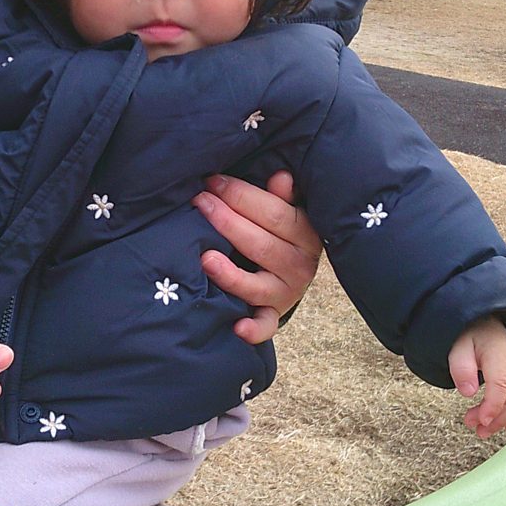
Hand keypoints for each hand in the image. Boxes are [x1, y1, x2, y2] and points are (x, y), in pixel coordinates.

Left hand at [192, 171, 321, 344]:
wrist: (291, 270)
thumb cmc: (280, 231)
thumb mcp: (286, 210)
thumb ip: (280, 197)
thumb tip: (281, 176)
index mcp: (306, 233)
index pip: (273, 213)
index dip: (241, 195)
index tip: (213, 182)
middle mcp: (300, 265)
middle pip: (261, 245)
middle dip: (227, 221)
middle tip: (200, 203)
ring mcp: (286, 292)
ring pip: (257, 285)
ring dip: (231, 275)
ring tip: (205, 258)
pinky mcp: (273, 314)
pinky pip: (265, 325)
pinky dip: (253, 329)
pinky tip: (236, 327)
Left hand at [448, 315, 505, 438]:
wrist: (485, 326)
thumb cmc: (470, 337)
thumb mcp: (458, 347)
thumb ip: (461, 368)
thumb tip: (468, 392)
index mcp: (499, 351)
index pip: (500, 383)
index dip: (492, 406)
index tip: (481, 421)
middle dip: (493, 417)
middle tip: (474, 426)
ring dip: (503, 421)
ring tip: (483, 431)